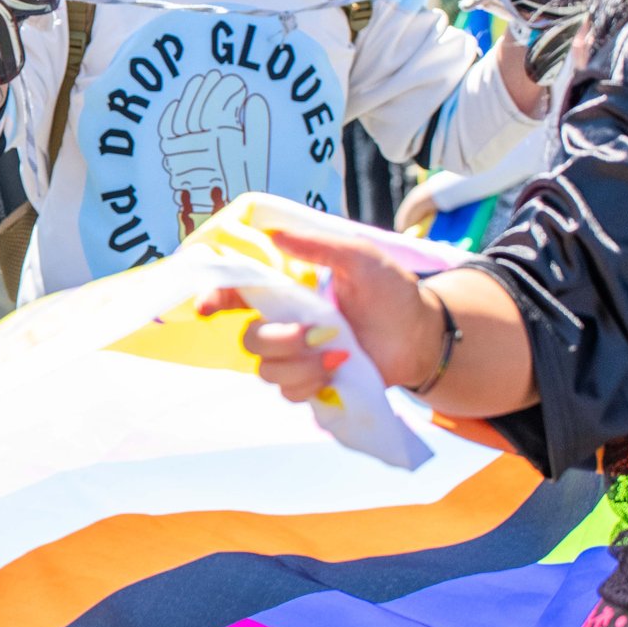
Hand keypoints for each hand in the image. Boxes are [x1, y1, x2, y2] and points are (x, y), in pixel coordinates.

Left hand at [155, 71, 269, 237]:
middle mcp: (199, 141)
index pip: (221, 105)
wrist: (212, 214)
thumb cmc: (240, 187)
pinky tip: (180, 102)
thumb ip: (257, 126)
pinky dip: (173, 112)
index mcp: (223, 140)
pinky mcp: (170, 154)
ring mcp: (181, 147)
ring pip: (183, 113)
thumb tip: (253, 99)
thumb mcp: (256, 157)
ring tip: (201, 82)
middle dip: (211, 87)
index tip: (238, 83)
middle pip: (201, 106)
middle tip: (219, 76)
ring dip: (192, 94)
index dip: (228, 90)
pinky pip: (167, 127)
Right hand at [194, 222, 445, 400]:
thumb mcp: (360, 257)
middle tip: (315, 333)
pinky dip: (310, 382)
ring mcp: (296, 355)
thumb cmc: (391, 291)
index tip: (207, 307)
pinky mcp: (311, 382)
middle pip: (249, 338)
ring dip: (299, 363)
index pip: (238, 292)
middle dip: (278, 339)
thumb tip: (275, 235)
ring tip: (337, 355)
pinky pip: (288, 392)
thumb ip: (318, 245)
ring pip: (266, 369)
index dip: (214, 296)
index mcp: (288, 290)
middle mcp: (284, 322)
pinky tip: (337, 369)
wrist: (420, 335)